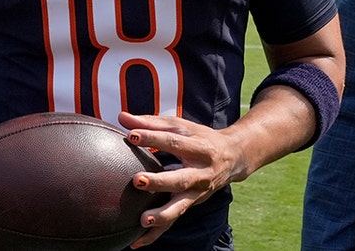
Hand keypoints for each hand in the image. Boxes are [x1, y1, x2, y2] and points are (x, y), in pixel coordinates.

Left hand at [118, 112, 245, 247]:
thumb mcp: (182, 126)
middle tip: (138, 181)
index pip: (173, 141)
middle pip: (180, 179)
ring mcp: (198, 192)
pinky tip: (137, 242)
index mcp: (198, 146)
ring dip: (163, 214)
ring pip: (181, 206)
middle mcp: (201, 171)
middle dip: (159, 182)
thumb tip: (121, 117)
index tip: (130, 135)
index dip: (152, 138)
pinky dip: (156, 234)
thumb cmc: (200, 138)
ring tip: (144, 219)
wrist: (233, 157)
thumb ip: (151, 122)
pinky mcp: (191, 204)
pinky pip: (174, 221)